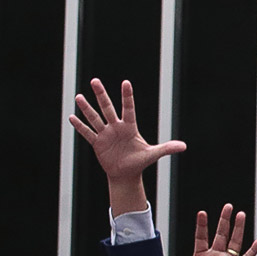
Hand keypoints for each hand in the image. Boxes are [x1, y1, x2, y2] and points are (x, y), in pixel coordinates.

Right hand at [70, 78, 185, 180]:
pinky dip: (80, 126)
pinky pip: (87, 133)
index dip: (127, 96)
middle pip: (108, 108)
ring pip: (95, 118)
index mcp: (130, 127)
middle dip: (101, 95)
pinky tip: (71, 117)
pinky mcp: (97, 143)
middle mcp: (116, 127)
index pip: (129, 108)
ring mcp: (105, 134)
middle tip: (95, 81)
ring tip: (78, 97)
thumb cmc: (139, 162)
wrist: (126, 174)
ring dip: (87, 108)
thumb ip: (167, 148)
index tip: (126, 82)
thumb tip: (184, 146)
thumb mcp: (153, 154)